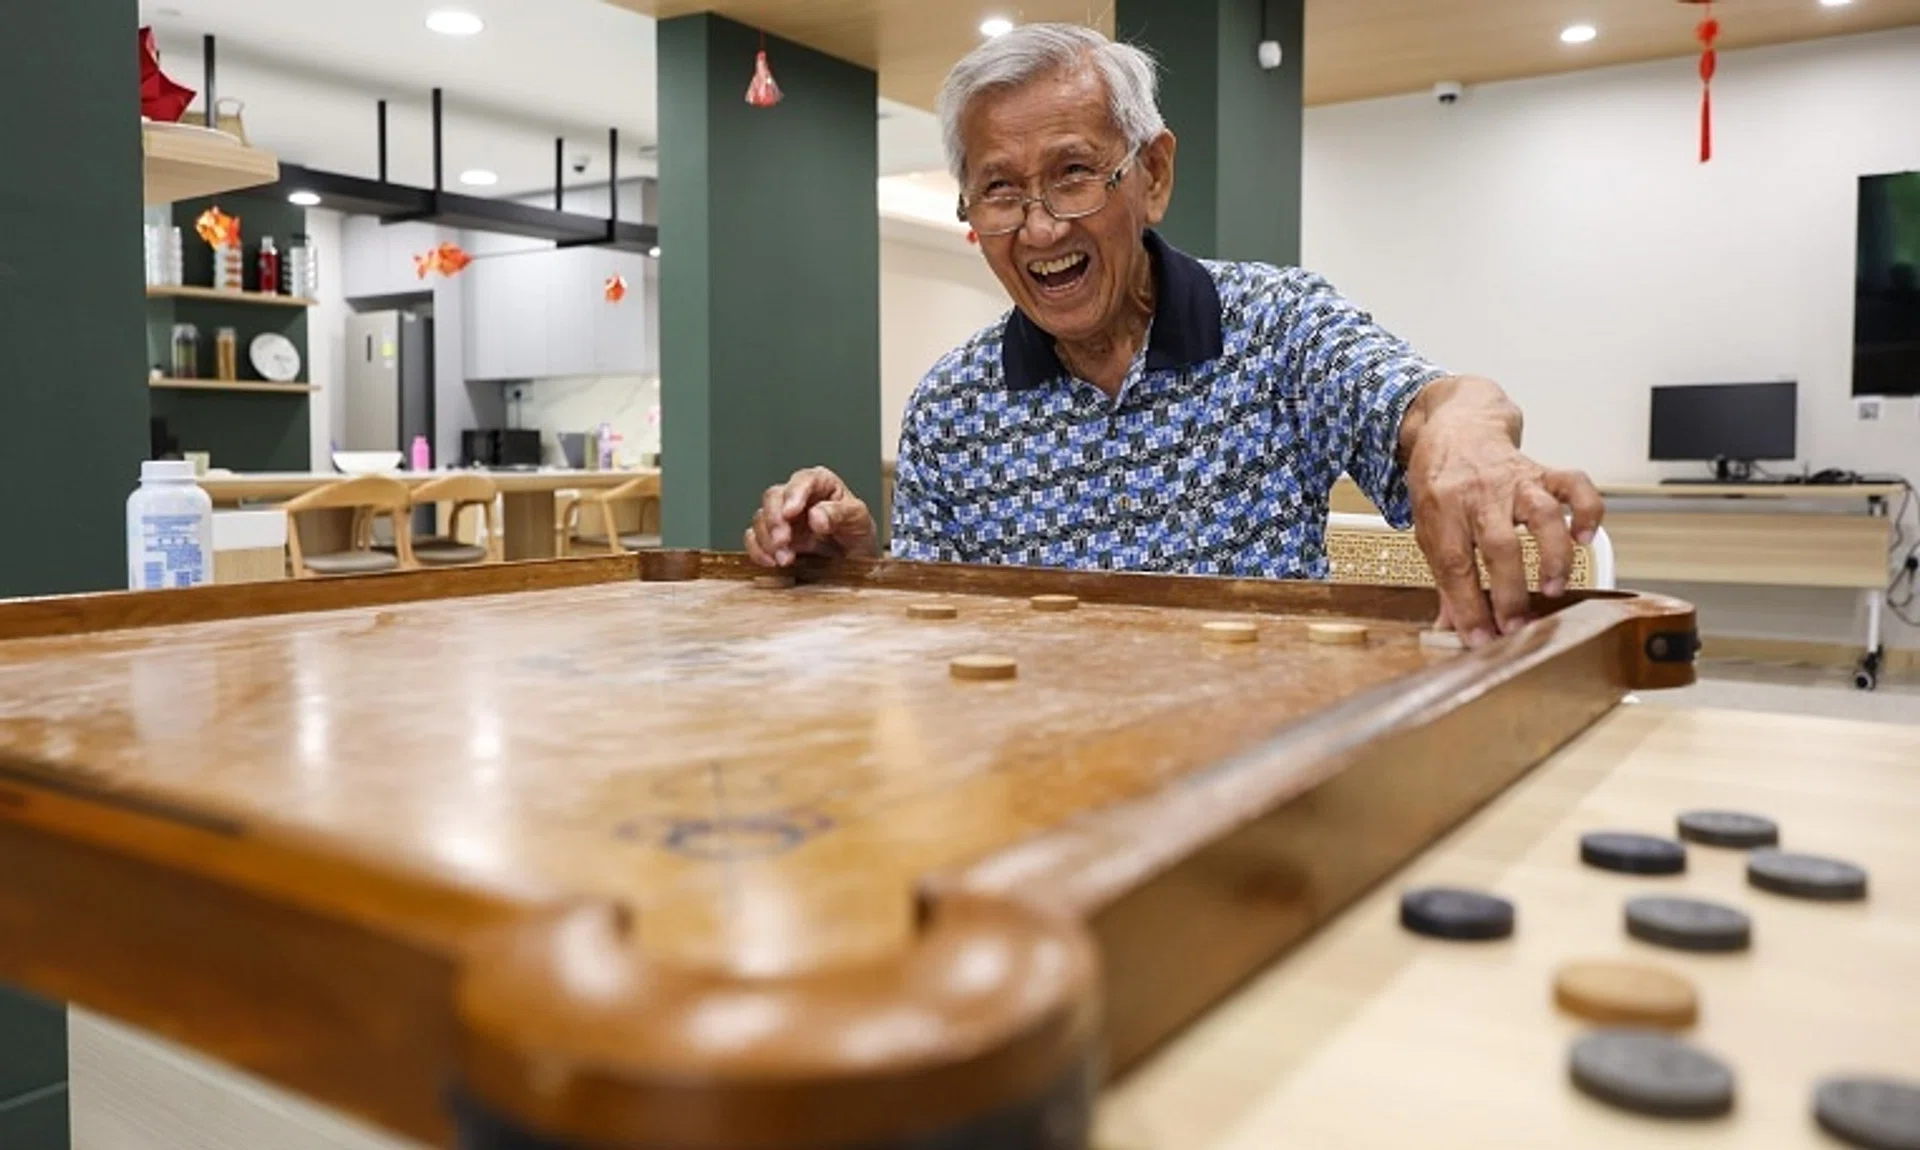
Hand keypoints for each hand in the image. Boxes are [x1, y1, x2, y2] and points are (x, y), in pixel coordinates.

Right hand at [745, 467, 879, 566]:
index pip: (803, 480)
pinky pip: (754, 538)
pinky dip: (758, 550)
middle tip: (783, 541)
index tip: (791, 512)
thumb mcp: (859, 521)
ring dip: (767, 539)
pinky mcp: (773, 538)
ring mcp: (783, 518)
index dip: (794, 494)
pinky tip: (771, 561)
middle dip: (775, 520)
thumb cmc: (858, 534)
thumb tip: (815, 515)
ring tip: (785, 559)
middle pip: (774, 497)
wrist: (856, 562)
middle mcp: (798, 497)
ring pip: (761, 518)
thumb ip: (840, 514)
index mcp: (821, 484)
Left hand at [1405, 392, 1602, 647]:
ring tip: (1553, 588)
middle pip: (1498, 545)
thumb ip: (1445, 578)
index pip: (1454, 564)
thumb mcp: (1428, 527)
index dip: (1467, 607)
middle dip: (1509, 592)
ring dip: (1552, 556)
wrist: (1456, 425)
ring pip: (1543, 514)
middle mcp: (1480, 494)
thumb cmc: (1441, 482)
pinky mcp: (1542, 471)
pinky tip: (1586, 537)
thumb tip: (1452, 628)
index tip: (1480, 639)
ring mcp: (1515, 481)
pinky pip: (1575, 484)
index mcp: (1442, 510)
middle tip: (1516, 628)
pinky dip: (1588, 510)